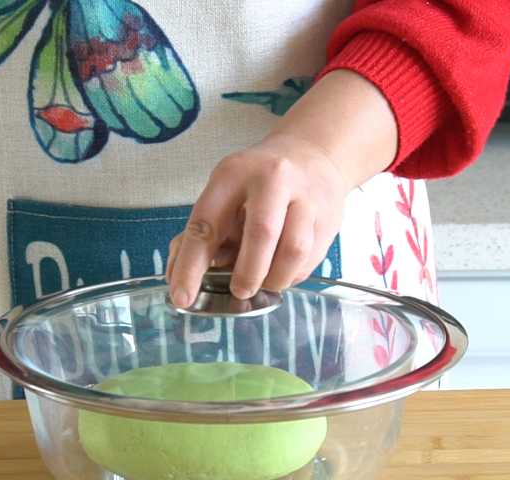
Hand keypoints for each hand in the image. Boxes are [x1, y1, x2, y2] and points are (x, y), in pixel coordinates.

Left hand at [165, 133, 350, 305]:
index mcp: (233, 174)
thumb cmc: (259, 182)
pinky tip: (284, 270)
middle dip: (247, 273)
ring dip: (275, 278)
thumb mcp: (226, 190)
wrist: (313, 153)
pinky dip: (293, 275)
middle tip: (239, 290)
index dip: (191, 265)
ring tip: (265, 283)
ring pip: (293, 249)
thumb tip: (180, 278)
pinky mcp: (329, 216)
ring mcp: (306, 196)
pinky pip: (311, 257)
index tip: (182, 297)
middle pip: (261, 233)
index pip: (207, 223)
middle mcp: (272, 179)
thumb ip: (205, 231)